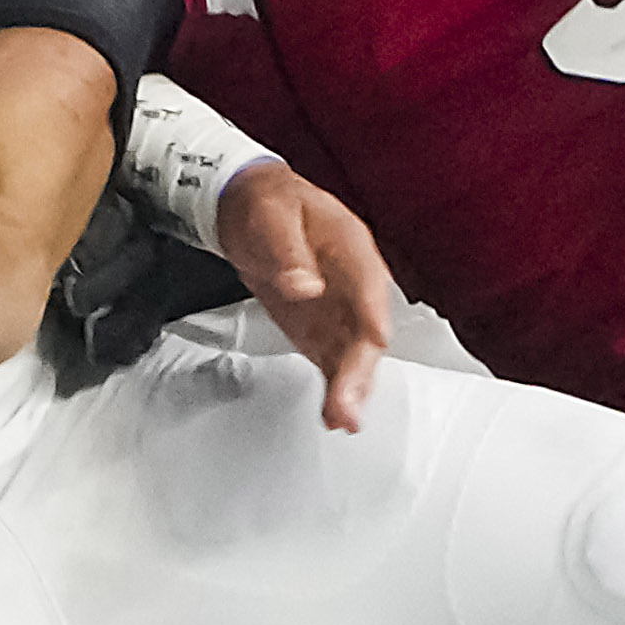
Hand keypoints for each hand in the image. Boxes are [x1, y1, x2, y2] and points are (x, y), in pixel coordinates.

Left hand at [209, 158, 397, 430]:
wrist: (252, 210)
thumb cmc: (271, 205)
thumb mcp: (273, 218)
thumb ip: (288, 254)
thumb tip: (304, 286)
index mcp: (353, 251)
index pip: (372, 291)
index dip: (373, 321)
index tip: (373, 346)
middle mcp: (356, 287)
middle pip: (367, 334)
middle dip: (360, 371)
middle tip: (347, 403)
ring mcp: (342, 312)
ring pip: (355, 357)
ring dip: (351, 390)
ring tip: (342, 419)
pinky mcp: (323, 332)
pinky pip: (336, 365)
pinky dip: (336, 390)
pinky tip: (335, 415)